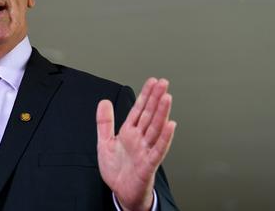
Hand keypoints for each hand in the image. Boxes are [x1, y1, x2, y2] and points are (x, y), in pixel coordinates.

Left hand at [96, 78, 175, 210]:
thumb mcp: (105, 142)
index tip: (152, 82)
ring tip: (167, 98)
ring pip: (155, 128)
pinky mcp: (149, 164)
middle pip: (149, 115)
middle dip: (156, 98)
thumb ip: (104, 122)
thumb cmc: (117, 170)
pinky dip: (164, 137)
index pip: (139, 109)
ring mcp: (146, 150)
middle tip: (163, 83)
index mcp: (130, 132)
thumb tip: (104, 102)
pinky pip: (158, 149)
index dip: (145, 95)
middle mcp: (140, 139)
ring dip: (162, 113)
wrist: (121, 192)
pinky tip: (170, 125)